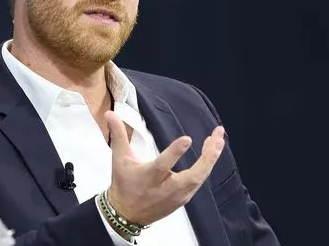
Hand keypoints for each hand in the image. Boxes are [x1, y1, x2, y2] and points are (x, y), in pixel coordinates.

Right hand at [106, 111, 224, 224]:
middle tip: (217, 137)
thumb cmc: (124, 184)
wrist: (126, 214)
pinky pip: (199, 181)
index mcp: (149, 176)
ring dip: (211, 158)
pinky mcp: (183, 199)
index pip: (163, 164)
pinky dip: (206, 166)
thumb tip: (110, 114)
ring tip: (217, 138)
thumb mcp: (119, 159)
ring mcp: (177, 195)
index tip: (187, 139)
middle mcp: (166, 187)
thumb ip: (118, 134)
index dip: (175, 152)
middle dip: (208, 157)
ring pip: (200, 178)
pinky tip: (211, 152)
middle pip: (192, 175)